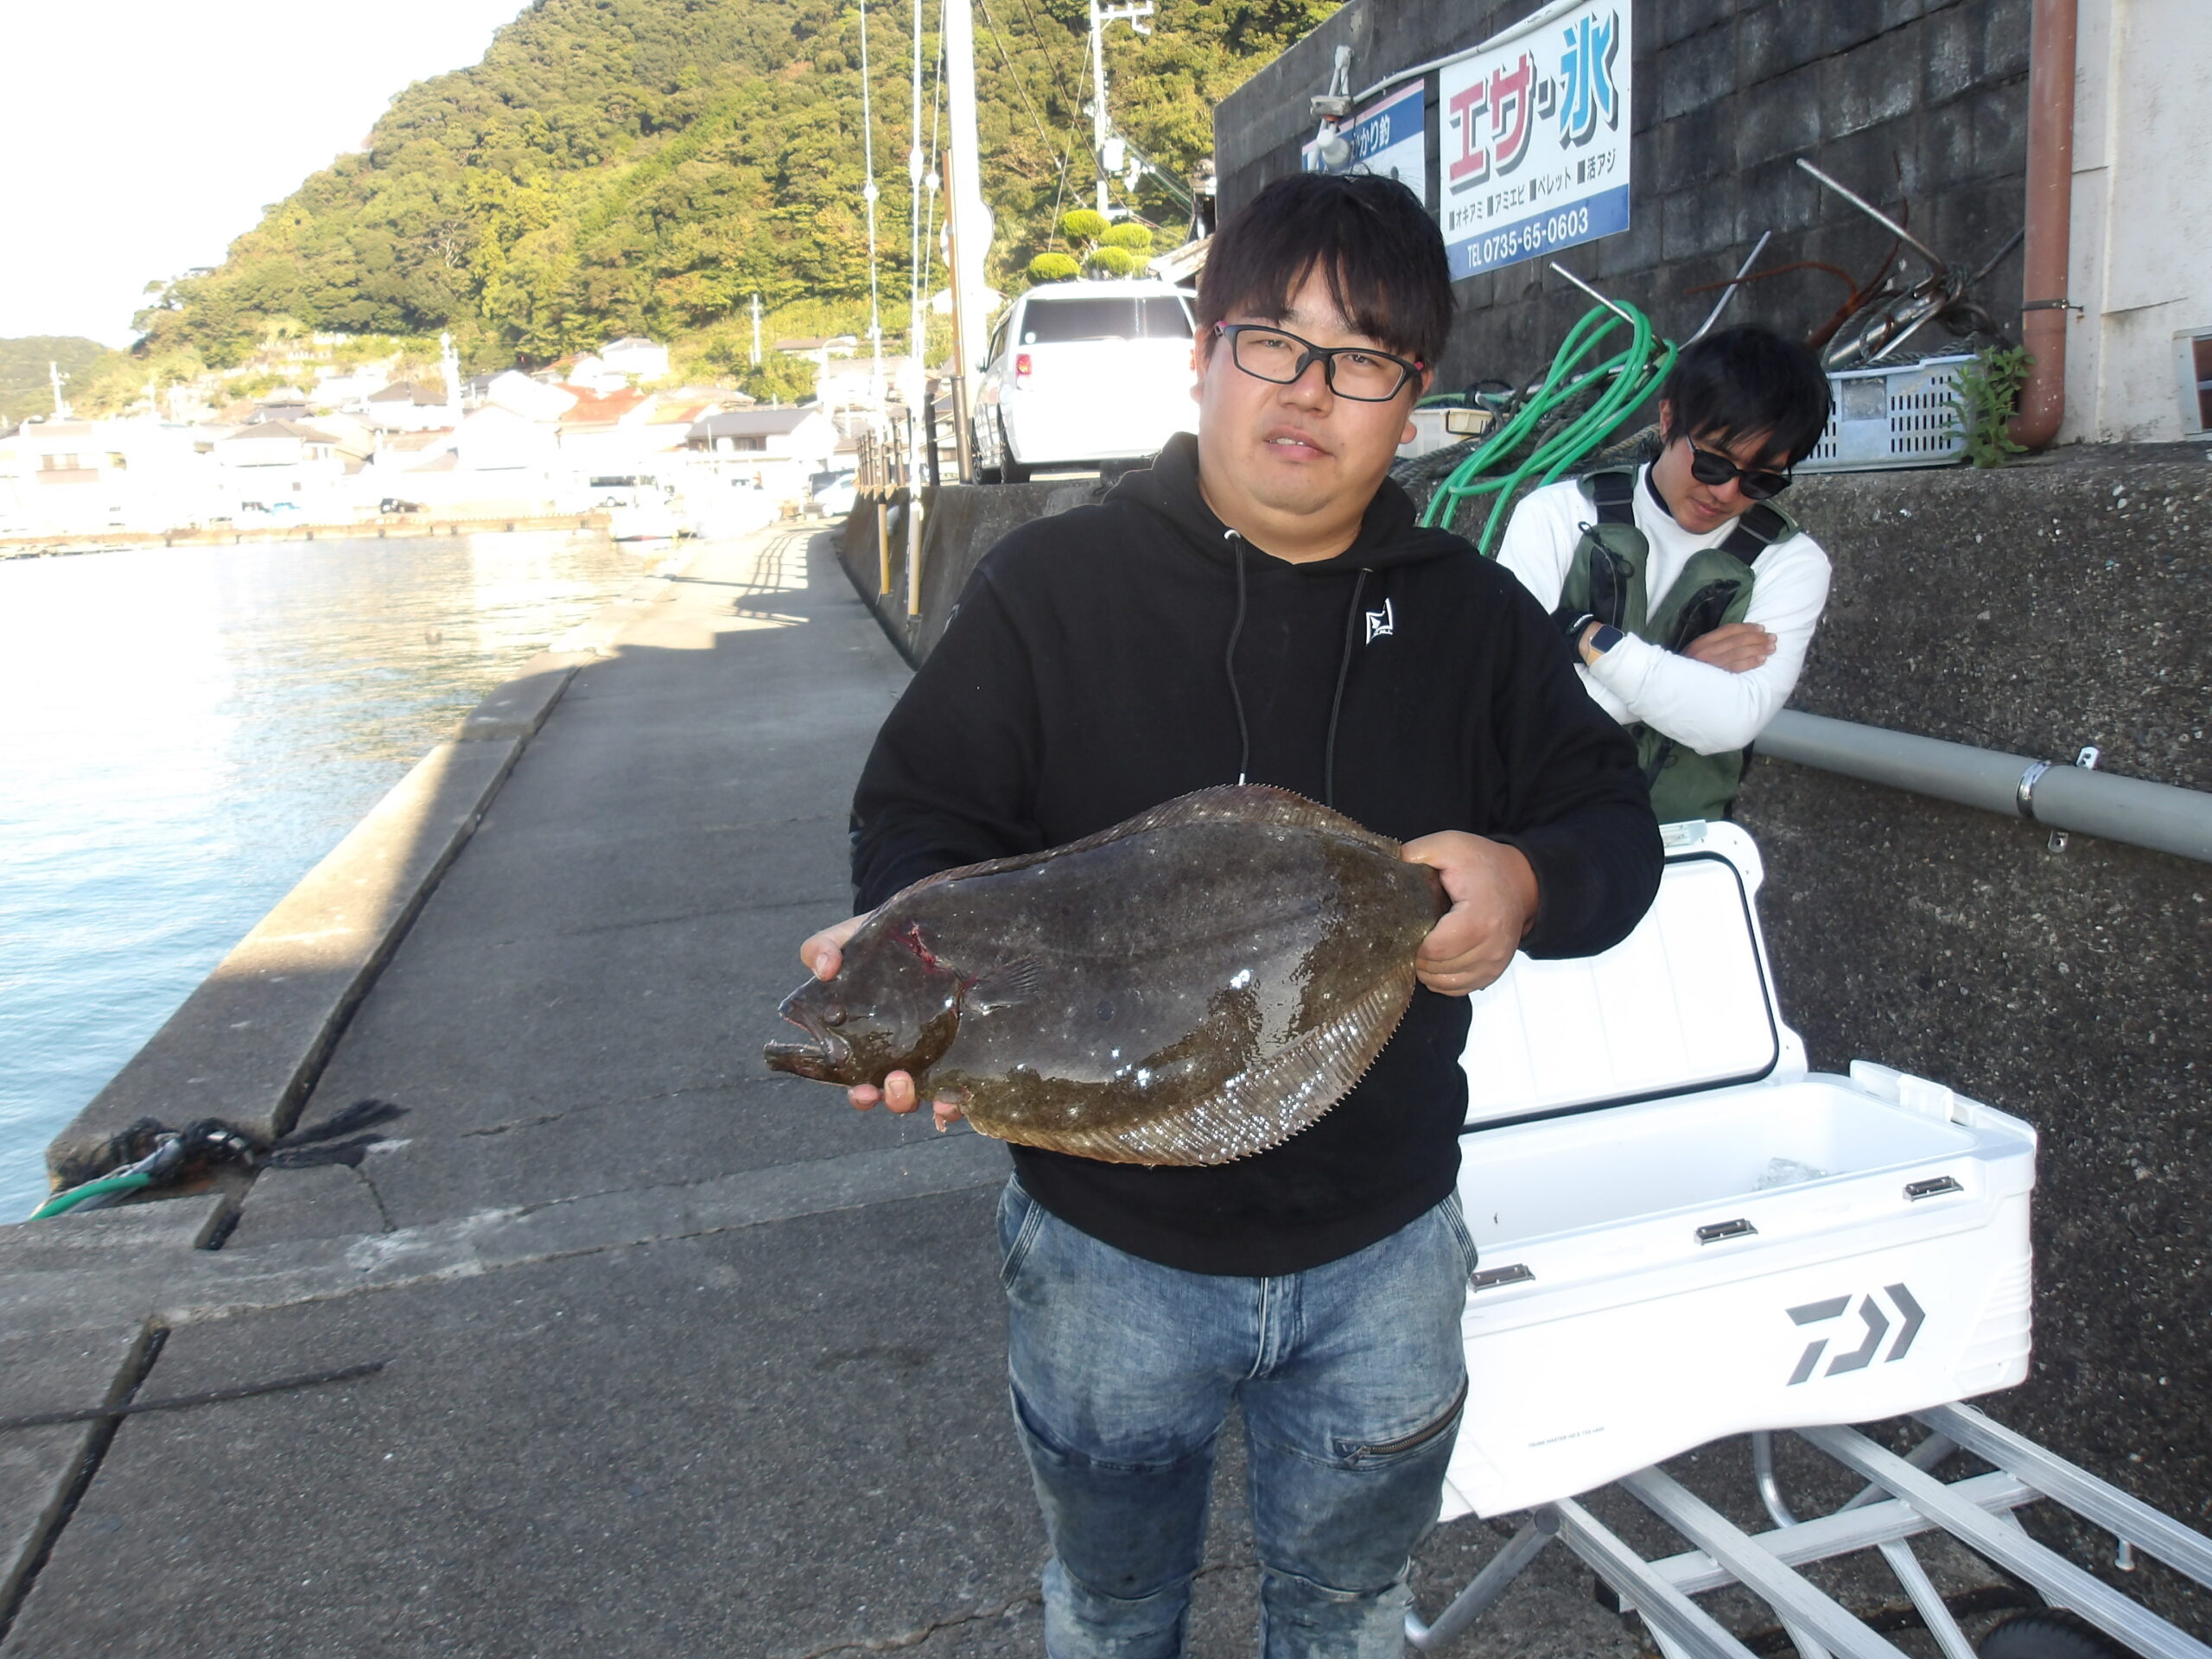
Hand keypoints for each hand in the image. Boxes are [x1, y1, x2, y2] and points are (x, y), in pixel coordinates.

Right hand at [797, 915, 965, 1129]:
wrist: (929, 927)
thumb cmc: (882, 940)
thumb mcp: (847, 938)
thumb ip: (823, 947)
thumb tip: (823, 968)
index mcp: (869, 1041)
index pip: (860, 1080)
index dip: (861, 1094)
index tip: (862, 1089)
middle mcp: (902, 1056)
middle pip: (896, 1095)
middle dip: (895, 1098)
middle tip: (896, 1082)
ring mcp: (934, 1054)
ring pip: (928, 1094)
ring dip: (924, 1098)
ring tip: (925, 1082)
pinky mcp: (963, 1049)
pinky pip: (961, 1084)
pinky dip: (957, 1098)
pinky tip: (957, 1095)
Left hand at [1399, 833, 1538, 995]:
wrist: (1523, 882)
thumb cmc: (1485, 865)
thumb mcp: (1451, 845)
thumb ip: (1417, 853)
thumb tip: (1387, 864)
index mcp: (1479, 918)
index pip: (1435, 949)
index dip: (1412, 944)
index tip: (1405, 929)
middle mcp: (1491, 947)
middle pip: (1438, 969)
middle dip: (1417, 957)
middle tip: (1410, 937)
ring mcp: (1494, 964)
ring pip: (1446, 983)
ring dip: (1427, 970)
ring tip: (1422, 948)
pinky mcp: (1493, 973)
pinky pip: (1458, 989)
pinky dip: (1441, 980)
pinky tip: (1435, 961)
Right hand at [1681, 623, 1775, 672]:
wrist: (1675, 690)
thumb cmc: (1690, 671)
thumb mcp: (1697, 654)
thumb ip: (1713, 645)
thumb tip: (1740, 637)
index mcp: (1700, 643)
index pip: (1727, 630)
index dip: (1747, 628)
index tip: (1761, 628)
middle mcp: (1704, 653)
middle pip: (1736, 641)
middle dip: (1757, 638)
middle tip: (1772, 638)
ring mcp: (1710, 666)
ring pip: (1739, 653)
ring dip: (1758, 649)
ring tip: (1772, 648)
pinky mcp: (1716, 679)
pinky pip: (1736, 668)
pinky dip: (1751, 662)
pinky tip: (1762, 660)